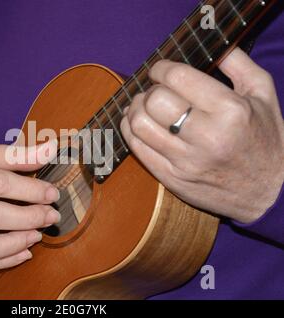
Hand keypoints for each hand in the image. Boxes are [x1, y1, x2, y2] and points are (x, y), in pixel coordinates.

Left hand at [121, 48, 283, 222]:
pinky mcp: (172, 178)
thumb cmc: (265, 140)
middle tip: (154, 90)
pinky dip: (129, 130)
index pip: (177, 78)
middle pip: (154, 101)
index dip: (161, 68)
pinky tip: (137, 123)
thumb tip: (212, 42)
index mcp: (230, 111)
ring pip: (139, 125)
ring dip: (134, 109)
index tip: (160, 69)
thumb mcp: (263, 95)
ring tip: (143, 105)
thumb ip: (238, 64)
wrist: (268, 193)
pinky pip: (137, 150)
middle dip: (148, 90)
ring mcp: (186, 161)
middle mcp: (207, 137)